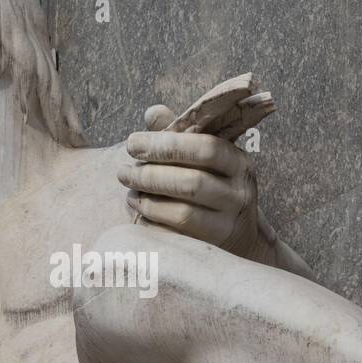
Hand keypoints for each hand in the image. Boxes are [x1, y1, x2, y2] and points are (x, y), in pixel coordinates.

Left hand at [120, 124, 262, 257]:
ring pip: (184, 214)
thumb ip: (180, 134)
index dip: (166, 145)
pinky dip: (152, 227)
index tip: (131, 143)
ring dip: (149, 203)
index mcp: (237, 162)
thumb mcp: (204, 158)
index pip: (205, 148)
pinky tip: (139, 217)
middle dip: (151, 176)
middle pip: (192, 183)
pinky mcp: (212, 249)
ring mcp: (227, 224)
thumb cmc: (213, 187)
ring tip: (130, 194)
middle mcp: (238, 193)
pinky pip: (176, 239)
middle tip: (122, 172)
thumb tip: (153, 113)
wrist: (239, 237)